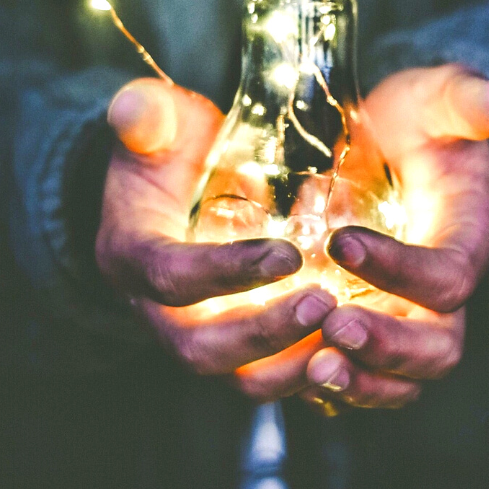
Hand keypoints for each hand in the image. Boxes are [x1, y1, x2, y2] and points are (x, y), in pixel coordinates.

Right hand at [96, 78, 337, 399]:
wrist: (171, 192)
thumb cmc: (168, 152)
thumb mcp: (156, 126)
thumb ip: (147, 116)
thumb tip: (134, 109)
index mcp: (132, 256)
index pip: (171, 277)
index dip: (226, 272)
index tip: (289, 254)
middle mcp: (157, 311)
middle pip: (201, 349)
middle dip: (264, 333)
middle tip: (325, 302)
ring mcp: (197, 336)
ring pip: (239, 378)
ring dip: (293, 364)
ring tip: (349, 333)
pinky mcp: (234, 349)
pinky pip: (269, 379)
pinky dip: (311, 373)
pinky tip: (356, 349)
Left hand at [301, 65, 488, 412]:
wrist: (395, 147)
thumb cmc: (416, 122)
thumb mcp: (436, 99)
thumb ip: (461, 99)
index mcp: (468, 238)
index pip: (448, 276)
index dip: (400, 269)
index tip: (341, 242)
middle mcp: (444, 292)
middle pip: (437, 347)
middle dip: (388, 346)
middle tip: (333, 328)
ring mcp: (409, 317)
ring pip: (402, 379)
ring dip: (360, 382)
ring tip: (312, 367)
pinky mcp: (374, 328)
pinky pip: (363, 377)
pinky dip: (332, 386)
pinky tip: (290, 369)